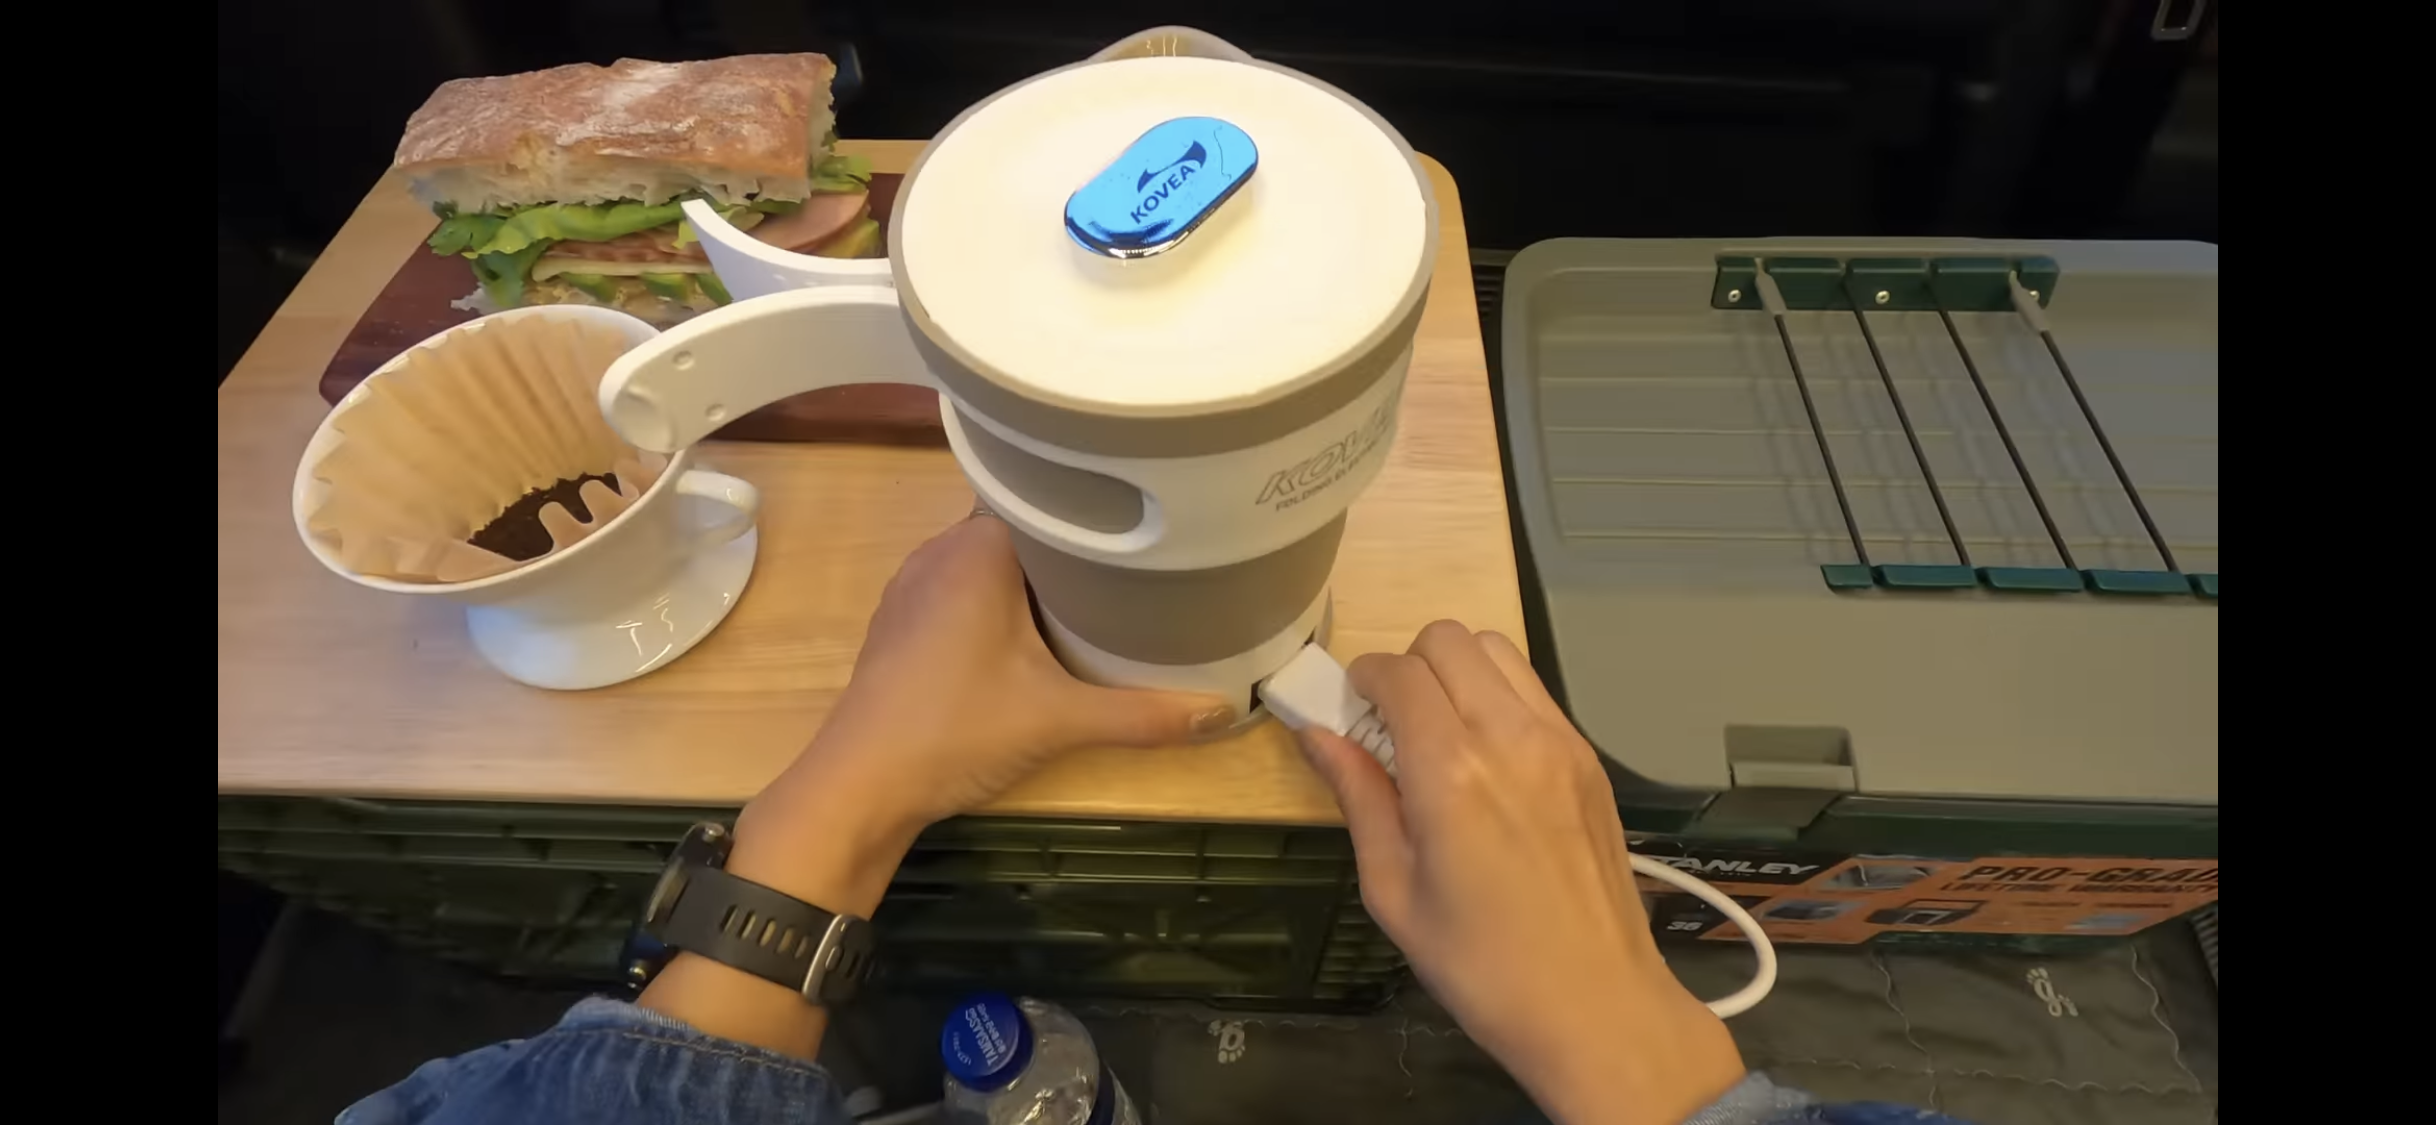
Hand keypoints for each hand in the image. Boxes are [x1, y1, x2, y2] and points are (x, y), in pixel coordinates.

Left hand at [645, 512, 1231, 1058]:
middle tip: (1141, 555)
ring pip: (991, 559)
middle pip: (1022, 525)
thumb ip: (1141, 714)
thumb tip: (1223, 711)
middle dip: (1075, 541)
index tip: (1146, 511)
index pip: (1044, 492)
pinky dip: (1003, 598)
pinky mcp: (903, 623)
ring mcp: (914, 586)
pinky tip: (1038, 629)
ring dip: (1037, 573)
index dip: (1094, 500)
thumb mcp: (1058, 721)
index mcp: (978, 548)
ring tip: (1101, 590)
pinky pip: (965, 587)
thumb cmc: (955, 730)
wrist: (860, 785)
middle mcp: (941, 550)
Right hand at [1293, 621, 1743, 1124]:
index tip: (1350, 712)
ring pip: (1498, 651)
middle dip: (1409, 665)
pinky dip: (1499, 697)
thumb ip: (1359, 799)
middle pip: (1450, 640)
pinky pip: (1535, 692)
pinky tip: (1487, 760)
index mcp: (1452, 771)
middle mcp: (1511, 736)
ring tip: (1440, 733)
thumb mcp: (1394, 892)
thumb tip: (1319, 736)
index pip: (1399, 672)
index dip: (1363, 680)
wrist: (1597, 1005)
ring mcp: (1561, 742)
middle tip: (1392, 723)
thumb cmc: (1481, 966)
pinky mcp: (1589, 760)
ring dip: (1457, 672)